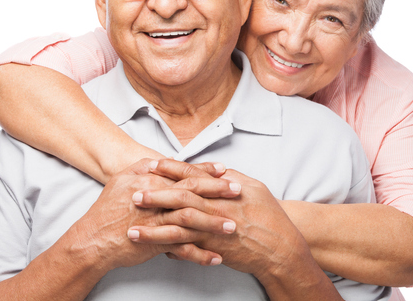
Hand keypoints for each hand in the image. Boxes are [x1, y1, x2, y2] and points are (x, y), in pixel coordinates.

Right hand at [63, 158, 236, 271]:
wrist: (92, 240)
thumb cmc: (108, 210)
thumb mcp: (123, 179)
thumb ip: (144, 168)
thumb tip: (163, 160)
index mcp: (148, 180)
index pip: (183, 172)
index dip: (205, 171)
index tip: (224, 170)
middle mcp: (154, 198)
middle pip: (192, 191)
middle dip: (218, 191)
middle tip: (238, 191)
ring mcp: (155, 221)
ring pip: (191, 219)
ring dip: (214, 223)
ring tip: (234, 226)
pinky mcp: (154, 242)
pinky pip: (182, 249)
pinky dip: (201, 254)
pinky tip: (217, 257)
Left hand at [129, 161, 309, 278]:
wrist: (280, 248)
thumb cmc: (270, 216)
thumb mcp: (255, 187)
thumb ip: (231, 177)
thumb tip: (214, 169)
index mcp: (225, 188)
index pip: (193, 174)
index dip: (171, 169)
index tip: (151, 164)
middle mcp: (217, 206)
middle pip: (180, 197)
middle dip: (155, 194)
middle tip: (133, 193)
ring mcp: (214, 228)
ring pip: (178, 225)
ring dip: (153, 227)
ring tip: (132, 228)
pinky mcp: (213, 248)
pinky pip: (187, 247)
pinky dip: (168, 247)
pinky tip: (152, 247)